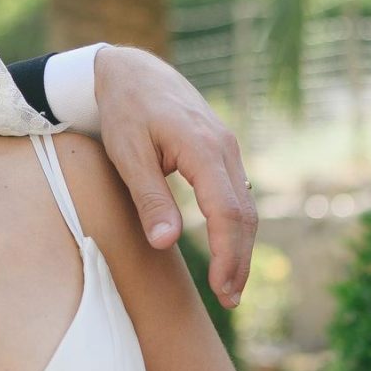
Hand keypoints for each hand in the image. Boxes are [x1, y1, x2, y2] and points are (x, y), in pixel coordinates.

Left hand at [93, 45, 257, 303]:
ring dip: (241, 247)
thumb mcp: (128, 154)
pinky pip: (237, 194)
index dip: (227, 255)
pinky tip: (228, 249)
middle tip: (229, 299)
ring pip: (246, 206)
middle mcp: (224, 148)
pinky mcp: (222, 151)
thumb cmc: (124, 110)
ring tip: (230, 285)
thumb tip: (165, 243)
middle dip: (239, 259)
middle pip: (244, 214)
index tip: (220, 289)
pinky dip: (236, 226)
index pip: (227, 212)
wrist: (132, 71)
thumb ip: (149, 197)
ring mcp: (227, 148)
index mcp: (202, 148)